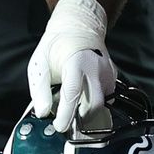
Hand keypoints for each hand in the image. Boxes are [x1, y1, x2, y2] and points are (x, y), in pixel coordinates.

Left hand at [28, 0, 116, 132]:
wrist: (77, 26)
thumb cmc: (56, 46)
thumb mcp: (40, 64)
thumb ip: (40, 89)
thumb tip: (42, 112)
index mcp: (75, 62)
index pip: (72, 93)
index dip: (66, 114)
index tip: (59, 126)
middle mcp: (96, 68)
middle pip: (95, 105)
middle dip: (82, 119)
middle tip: (68, 123)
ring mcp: (107, 72)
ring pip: (103, 104)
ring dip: (89, 111)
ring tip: (74, 109)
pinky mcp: (113, 76)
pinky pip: (106, 97)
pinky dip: (94, 103)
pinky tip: (84, 98)